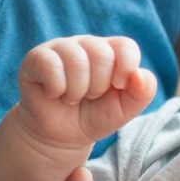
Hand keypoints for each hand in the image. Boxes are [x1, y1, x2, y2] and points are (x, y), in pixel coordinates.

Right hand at [17, 36, 156, 151]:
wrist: (62, 136)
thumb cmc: (95, 116)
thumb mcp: (125, 109)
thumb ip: (142, 92)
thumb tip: (139, 75)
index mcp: (111, 51)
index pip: (126, 46)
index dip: (125, 70)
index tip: (117, 87)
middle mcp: (86, 44)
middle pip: (102, 54)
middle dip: (99, 86)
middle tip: (90, 96)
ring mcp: (60, 48)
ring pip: (76, 59)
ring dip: (77, 90)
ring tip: (72, 97)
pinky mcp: (36, 58)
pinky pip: (50, 64)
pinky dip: (57, 89)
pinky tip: (55, 94)